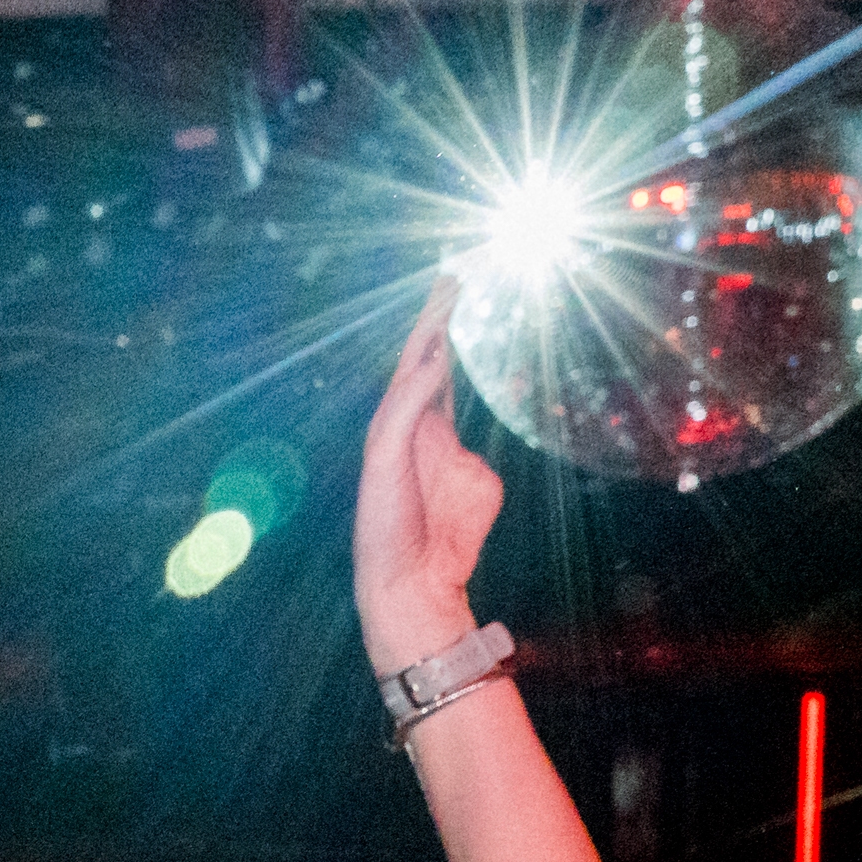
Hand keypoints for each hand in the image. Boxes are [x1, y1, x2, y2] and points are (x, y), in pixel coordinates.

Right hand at [355, 273, 502, 675]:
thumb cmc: (445, 543)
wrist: (414, 589)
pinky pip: (400, 414)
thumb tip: (479, 443)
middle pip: (421, 360)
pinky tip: (434, 357)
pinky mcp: (382, 462)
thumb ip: (477, 454)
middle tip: (452, 273)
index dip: (449, 329)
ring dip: (426, 337)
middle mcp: (408, 429)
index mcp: (431, 431)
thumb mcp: (477, 485)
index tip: (460, 287)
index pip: (439, 368)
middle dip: (436, 316)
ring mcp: (391, 443)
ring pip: (408, 377)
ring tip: (444, 298)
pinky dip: (415, 386)